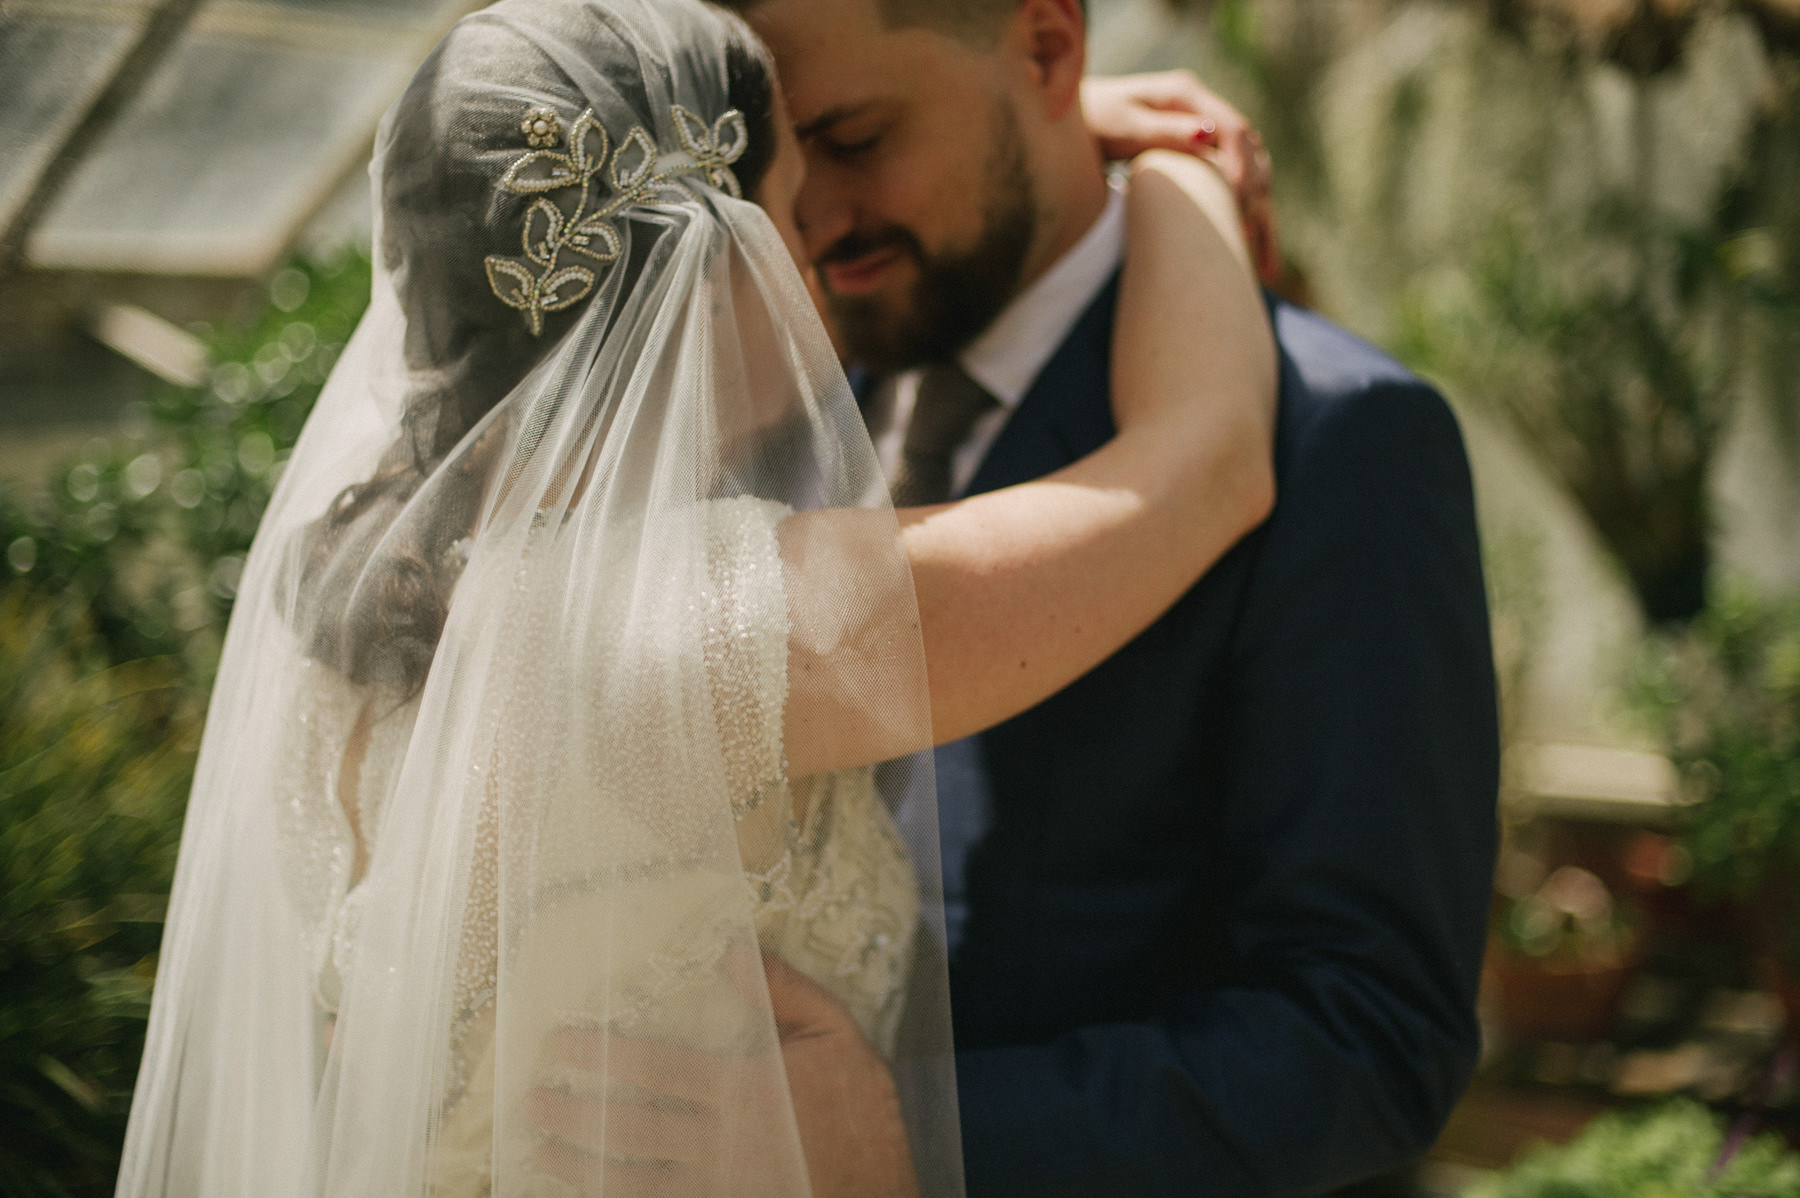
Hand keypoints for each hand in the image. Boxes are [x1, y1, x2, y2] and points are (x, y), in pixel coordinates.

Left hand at [522, 955, 917, 1197]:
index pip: (651, 1067)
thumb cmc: (862, 1110)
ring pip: (629, 1179)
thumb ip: (782, 991)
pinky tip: (593, 1194)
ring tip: (542, 1151)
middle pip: (626, 1129)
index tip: (558, 1044)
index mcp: (739, 1088)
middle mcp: (716, 1142)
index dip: (598, 1056)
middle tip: (529, 1102)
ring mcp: (715, 1187)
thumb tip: (729, 948)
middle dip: (572, 1115)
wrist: (883, 1192)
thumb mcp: (836, 1032)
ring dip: (580, 1165)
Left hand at [1082, 71, 1281, 285]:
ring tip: (1263, 261)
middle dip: (1257, 196)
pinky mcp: (1199, 158)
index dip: (1242, 169)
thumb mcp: (1123, 126)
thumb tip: (1208, 135)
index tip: (1240, 207)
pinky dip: (1245, 216)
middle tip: (1247, 237)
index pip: (1233, 129)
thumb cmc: (1090, 121)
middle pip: (1250, 152)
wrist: (1068, 121)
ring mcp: (1203, 133)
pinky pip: (1232, 186)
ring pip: (1250, 171)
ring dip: (1260, 213)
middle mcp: (1201, 110)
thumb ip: (1164, 131)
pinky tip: (1252, 252)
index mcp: (1186, 94)